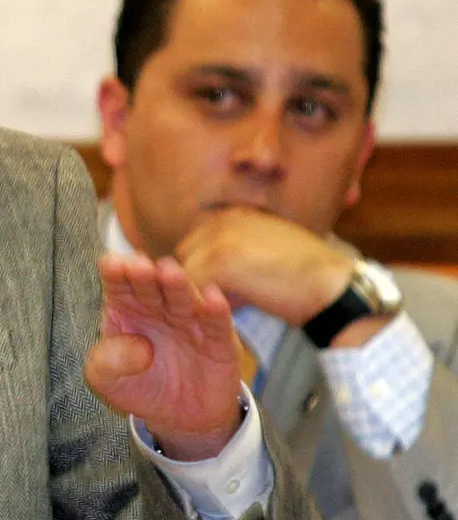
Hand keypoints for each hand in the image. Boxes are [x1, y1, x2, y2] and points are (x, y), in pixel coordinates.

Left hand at [85, 254, 243, 460]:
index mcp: (127, 310)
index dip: (115, 274)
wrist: (178, 418)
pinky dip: (216, 310)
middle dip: (144, 274)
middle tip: (139, 265)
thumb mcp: (108, 381)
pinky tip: (212, 297)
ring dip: (177, 284)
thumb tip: (135, 346)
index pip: (119, 286)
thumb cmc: (139, 388)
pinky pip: (217, 323)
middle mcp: (158, 309)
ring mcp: (189, 321)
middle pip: (151, 286)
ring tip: (169, 272)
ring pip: (183, 298)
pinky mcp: (218, 340)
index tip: (111, 265)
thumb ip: (106, 362)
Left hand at [177, 206, 352, 324]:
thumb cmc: (307, 274)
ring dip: (208, 292)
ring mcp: (219, 238)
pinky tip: (245, 304)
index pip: (196, 245)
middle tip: (239, 294)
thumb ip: (239, 249)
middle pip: (185, 258)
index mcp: (233, 215)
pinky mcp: (220, 261)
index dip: (211, 269)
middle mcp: (222, 220)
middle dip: (203, 278)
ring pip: (187, 275)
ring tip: (245, 298)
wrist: (334, 284)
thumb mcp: (268, 248)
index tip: (238, 284)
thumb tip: (213, 271)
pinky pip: (194, 289)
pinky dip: (213, 304)